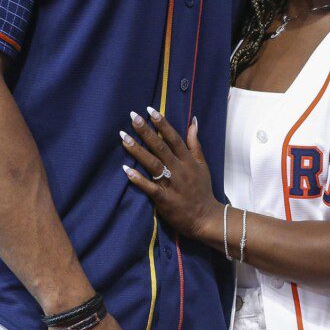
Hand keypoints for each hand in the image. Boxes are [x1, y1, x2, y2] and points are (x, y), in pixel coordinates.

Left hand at [122, 109, 221, 239]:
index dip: (162, 124)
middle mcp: (180, 170)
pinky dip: (138, 179)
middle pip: (161, 148)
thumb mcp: (202, 165)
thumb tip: (193, 121)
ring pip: (153, 164)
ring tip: (124, 137)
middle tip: (133, 117)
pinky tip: (126, 169)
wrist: (205, 218)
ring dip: (138, 150)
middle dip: (146, 132)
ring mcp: (171, 185)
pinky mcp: (164, 200)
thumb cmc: (202, 190)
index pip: (174, 138)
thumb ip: (195, 144)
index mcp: (188, 161)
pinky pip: (149, 187)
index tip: (150, 110)